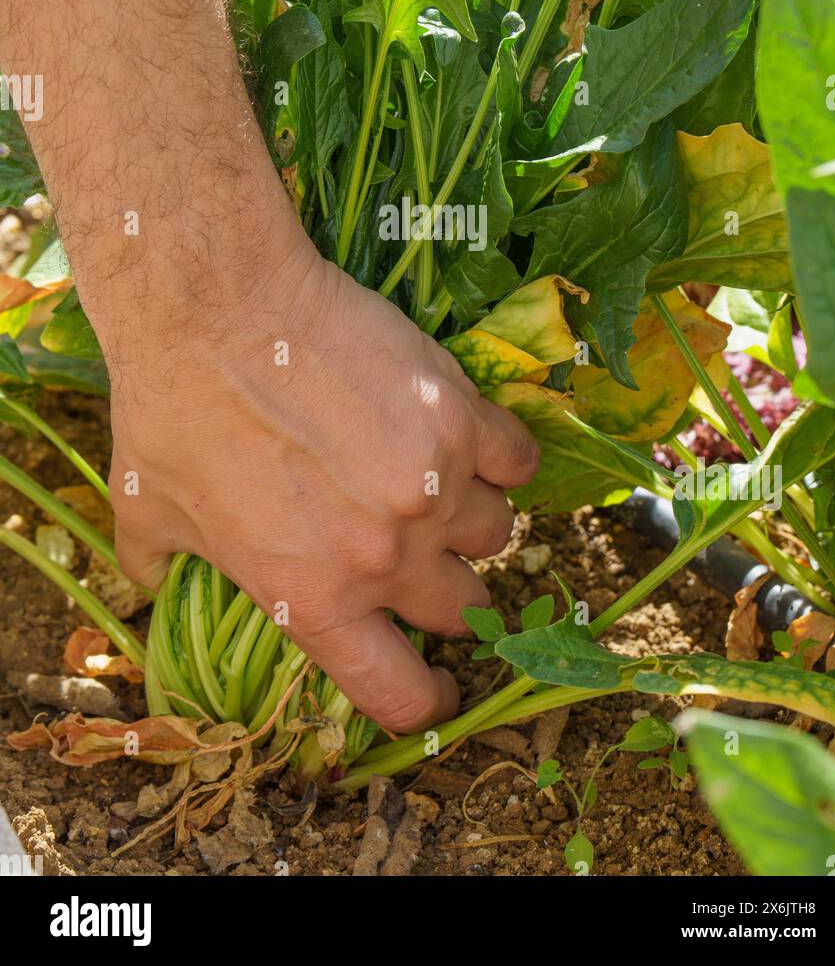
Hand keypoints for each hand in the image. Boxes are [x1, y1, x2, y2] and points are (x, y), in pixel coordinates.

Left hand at [107, 229, 538, 732]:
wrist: (216, 307)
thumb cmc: (172, 408)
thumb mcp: (144, 509)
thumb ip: (158, 566)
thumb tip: (149, 582)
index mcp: (313, 599)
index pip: (398, 693)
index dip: (424, 697)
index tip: (436, 686)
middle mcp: (385, 559)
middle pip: (463, 606)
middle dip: (446, 585)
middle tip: (421, 547)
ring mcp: (433, 488)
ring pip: (495, 531)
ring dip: (469, 513)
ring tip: (436, 478)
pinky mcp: (461, 418)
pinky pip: (518, 460)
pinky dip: (500, 452)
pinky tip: (468, 433)